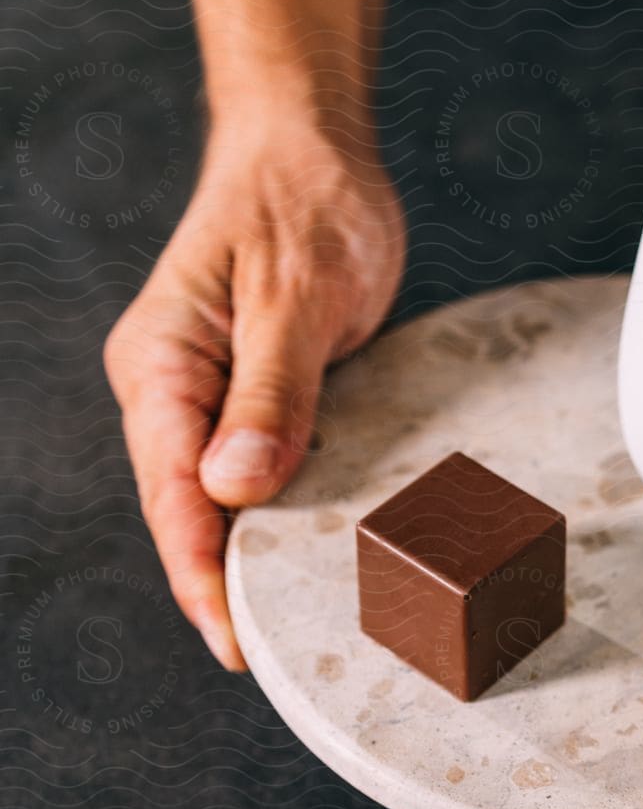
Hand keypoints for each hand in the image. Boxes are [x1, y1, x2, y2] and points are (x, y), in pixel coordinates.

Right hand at [105, 117, 405, 669]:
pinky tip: (313, 554)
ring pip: (222, 497)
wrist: (313, 150)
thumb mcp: (295, 296)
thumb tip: (234, 489)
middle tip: (271, 658)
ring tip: (292, 626)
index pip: (171, 491)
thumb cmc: (303, 203)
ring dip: (253, 555)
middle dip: (223, 583)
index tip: (235, 640)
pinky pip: (260, 468)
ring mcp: (211, 394)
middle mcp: (174, 387)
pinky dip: (283, 512)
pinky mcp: (254, 394)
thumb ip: (269, 392)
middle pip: (188, 509)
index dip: (200, 573)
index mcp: (162, 363)